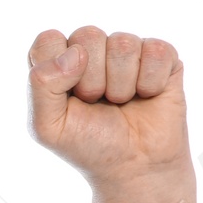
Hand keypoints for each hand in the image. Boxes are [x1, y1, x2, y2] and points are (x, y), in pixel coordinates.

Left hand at [27, 27, 190, 189]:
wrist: (134, 166)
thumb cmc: (87, 145)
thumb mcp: (48, 126)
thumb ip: (42, 86)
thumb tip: (75, 52)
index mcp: (56, 64)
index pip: (48, 39)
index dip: (57, 68)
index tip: (68, 96)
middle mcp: (90, 51)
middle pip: (87, 36)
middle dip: (91, 80)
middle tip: (96, 103)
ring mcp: (126, 51)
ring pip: (122, 44)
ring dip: (120, 85)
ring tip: (120, 102)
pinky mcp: (161, 56)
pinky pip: (156, 52)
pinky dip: (149, 84)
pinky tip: (146, 96)